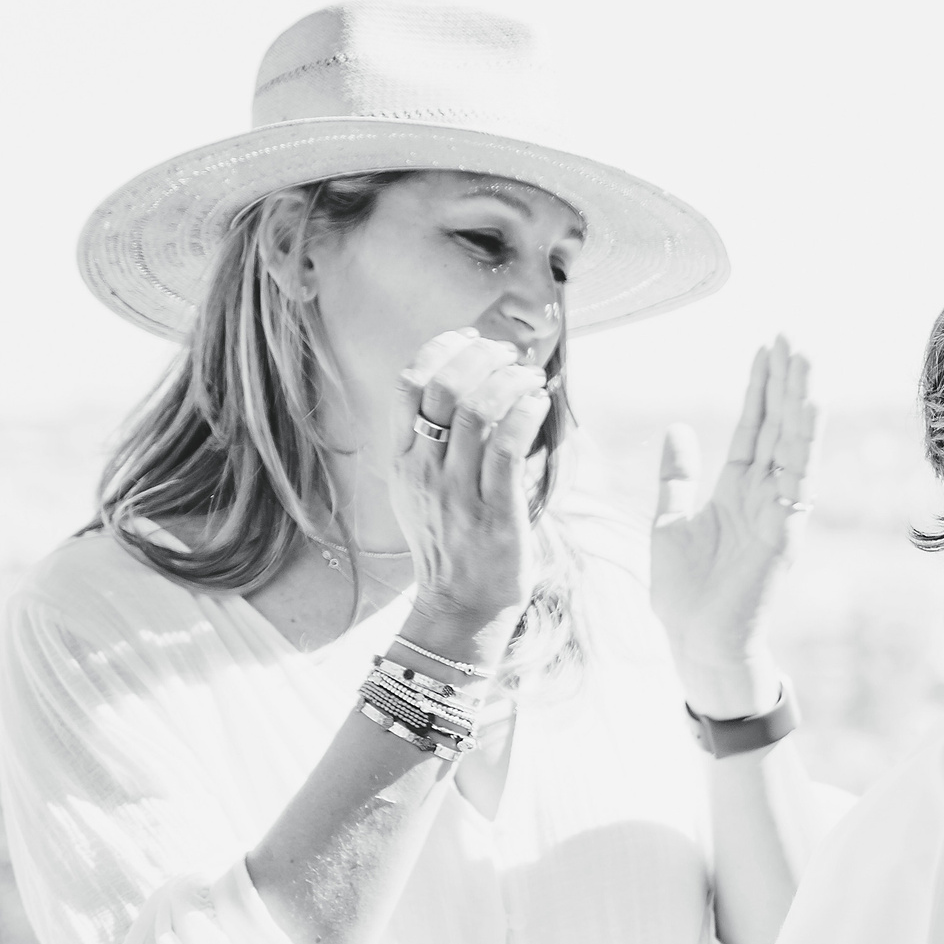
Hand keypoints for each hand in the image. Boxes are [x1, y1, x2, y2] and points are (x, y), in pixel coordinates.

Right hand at [392, 332, 552, 646]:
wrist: (460, 604)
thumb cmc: (451, 544)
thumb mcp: (421, 491)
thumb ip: (432, 447)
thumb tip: (467, 394)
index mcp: (402, 460)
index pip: (408, 385)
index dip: (440, 350)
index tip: (470, 340)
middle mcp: (424, 470)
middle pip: (442, 388)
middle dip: (480, 357)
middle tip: (508, 353)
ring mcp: (457, 490)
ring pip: (476, 411)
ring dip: (509, 380)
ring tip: (531, 376)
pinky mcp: (494, 509)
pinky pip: (508, 447)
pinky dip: (525, 413)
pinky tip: (540, 402)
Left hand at [650, 338, 818, 716]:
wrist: (696, 643)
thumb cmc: (686, 593)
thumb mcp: (670, 520)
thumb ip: (678, 475)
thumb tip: (680, 430)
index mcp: (737, 491)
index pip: (754, 427)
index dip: (760, 387)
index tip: (768, 348)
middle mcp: (764, 495)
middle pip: (778, 426)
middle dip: (784, 381)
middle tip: (792, 336)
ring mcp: (778, 511)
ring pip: (793, 444)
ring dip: (800, 400)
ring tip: (805, 357)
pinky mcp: (785, 531)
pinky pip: (799, 478)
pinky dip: (806, 442)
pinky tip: (811, 407)